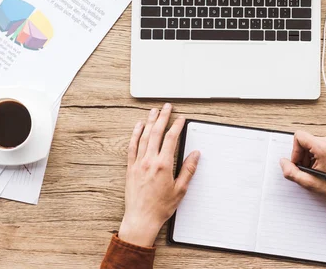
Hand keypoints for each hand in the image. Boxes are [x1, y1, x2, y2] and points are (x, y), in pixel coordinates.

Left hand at [118, 104, 199, 246]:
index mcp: (163, 165)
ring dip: (149, 122)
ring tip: (154, 111)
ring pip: (144, 136)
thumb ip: (188, 169)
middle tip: (167, 107)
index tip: (180, 119)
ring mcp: (138, 163)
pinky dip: (135, 134)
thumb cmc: (160, 207)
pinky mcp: (130, 168)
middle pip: (156, 133)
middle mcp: (149, 161)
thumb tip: (195, 155)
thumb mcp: (180, 189)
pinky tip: (138, 127)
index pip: (171, 139)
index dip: (176, 126)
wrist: (141, 218)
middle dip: (163, 117)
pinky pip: (132, 146)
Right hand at [280, 131, 325, 217]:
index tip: (298, 163)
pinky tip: (321, 169)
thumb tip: (283, 163)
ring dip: (309, 157)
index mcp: (323, 147)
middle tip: (306, 170)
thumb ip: (292, 172)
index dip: (295, 151)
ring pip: (312, 144)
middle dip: (302, 156)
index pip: (299, 136)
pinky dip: (317, 156)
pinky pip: (321, 146)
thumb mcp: (309, 183)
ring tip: (315, 171)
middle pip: (306, 141)